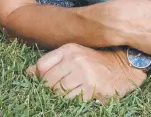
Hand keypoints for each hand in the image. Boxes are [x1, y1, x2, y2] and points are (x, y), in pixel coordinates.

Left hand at [26, 44, 145, 101]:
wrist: (123, 67)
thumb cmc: (94, 60)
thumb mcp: (73, 53)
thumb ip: (52, 61)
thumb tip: (27, 72)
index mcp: (68, 49)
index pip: (41, 66)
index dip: (37, 77)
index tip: (39, 81)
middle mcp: (75, 60)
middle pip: (48, 81)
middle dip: (48, 88)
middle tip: (55, 89)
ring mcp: (84, 75)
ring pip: (58, 92)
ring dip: (59, 96)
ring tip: (67, 91)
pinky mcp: (93, 90)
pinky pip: (71, 100)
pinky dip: (70, 101)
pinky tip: (76, 95)